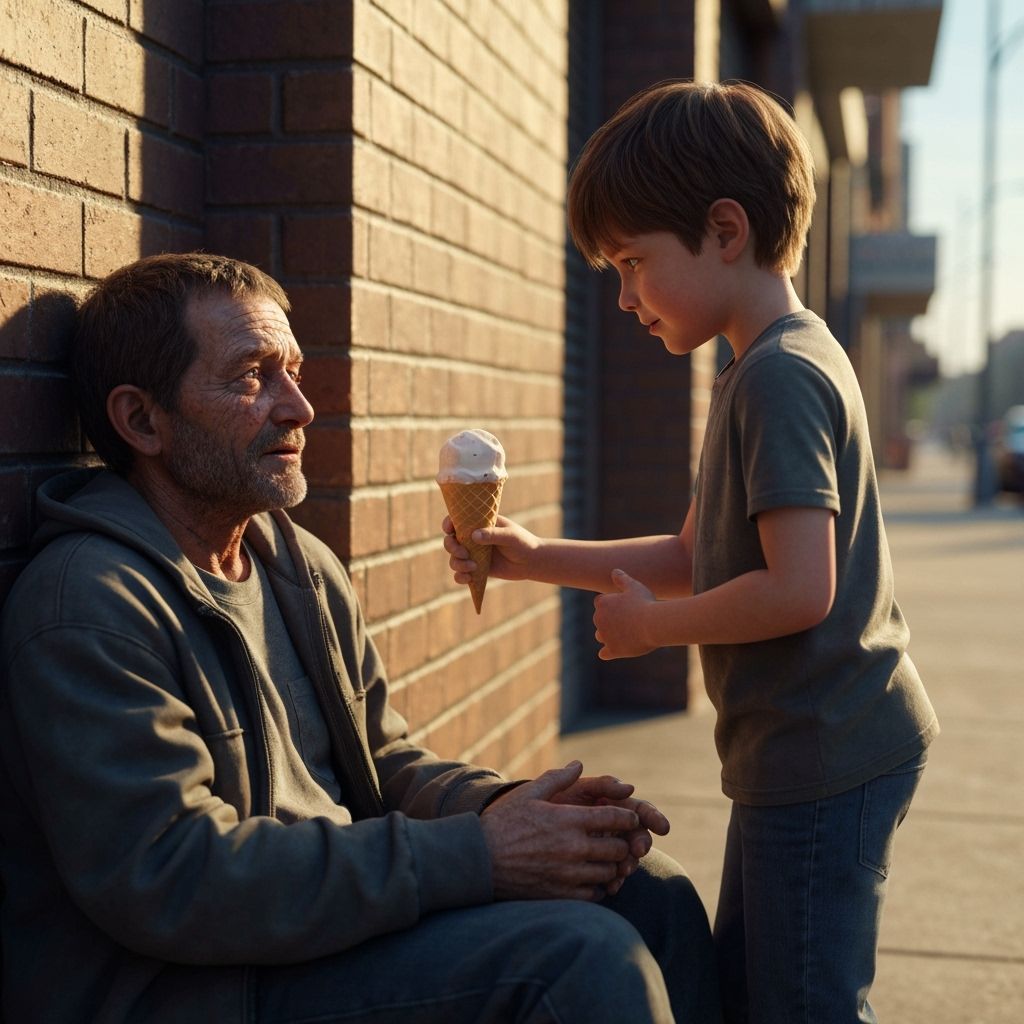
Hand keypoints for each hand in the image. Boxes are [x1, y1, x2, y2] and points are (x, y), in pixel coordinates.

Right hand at [442, 514, 537, 582]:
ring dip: (458, 564)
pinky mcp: (476, 570)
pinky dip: (460, 577)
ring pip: (454, 559)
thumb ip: (493, 535)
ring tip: (473, 567)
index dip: (448, 524)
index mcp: (479, 524)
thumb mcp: (510, 536)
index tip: (449, 530)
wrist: (531, 562)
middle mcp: (473, 539)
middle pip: (450, 541)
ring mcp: (473, 555)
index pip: (457, 521)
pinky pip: (460, 574)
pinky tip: (469, 578)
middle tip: (465, 553)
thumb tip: (473, 536)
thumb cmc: (522, 543)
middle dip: (452, 547)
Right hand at [480, 762, 641, 901]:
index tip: (629, 819)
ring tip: (608, 859)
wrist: (479, 859)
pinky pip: (594, 894)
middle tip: (621, 839)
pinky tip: (592, 878)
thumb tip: (579, 766)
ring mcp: (568, 874)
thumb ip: (557, 778)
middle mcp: (573, 848)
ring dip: (613, 865)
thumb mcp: (528, 793)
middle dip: (624, 842)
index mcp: (569, 820)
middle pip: (618, 848)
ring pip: (609, 873)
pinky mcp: (560, 895)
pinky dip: (599, 886)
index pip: (615, 819)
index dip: (628, 818)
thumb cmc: (503, 822)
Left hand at [549, 774, 669, 891]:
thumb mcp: (572, 789)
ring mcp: (602, 848)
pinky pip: (608, 876)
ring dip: (629, 863)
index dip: (653, 818)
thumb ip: (600, 784)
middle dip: (642, 843)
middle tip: (639, 850)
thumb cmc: (548, 802)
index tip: (662, 828)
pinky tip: (611, 887)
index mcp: (610, 805)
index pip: (638, 810)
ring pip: (625, 858)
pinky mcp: (592, 867)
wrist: (520, 830)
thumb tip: (629, 786)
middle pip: (636, 835)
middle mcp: (611, 827)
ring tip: (624, 869)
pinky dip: (612, 881)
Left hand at [593, 569, 656, 659]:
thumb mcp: (635, 587)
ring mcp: (605, 636)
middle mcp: (599, 619)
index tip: (623, 606)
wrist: (653, 623)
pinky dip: (607, 652)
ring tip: (624, 633)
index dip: (611, 604)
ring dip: (608, 635)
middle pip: (600, 619)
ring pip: (600, 636)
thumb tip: (614, 571)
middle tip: (628, 619)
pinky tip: (614, 651)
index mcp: (602, 603)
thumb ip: (622, 579)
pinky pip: (604, 653)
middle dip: (610, 620)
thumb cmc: (645, 602)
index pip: (600, 603)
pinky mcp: (612, 650)